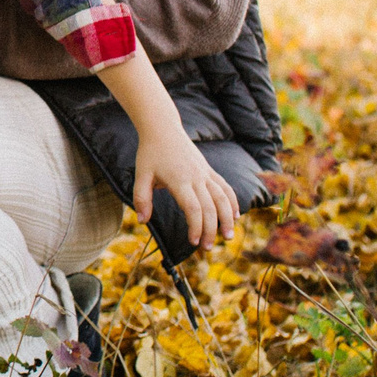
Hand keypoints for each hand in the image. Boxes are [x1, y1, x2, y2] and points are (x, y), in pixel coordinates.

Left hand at [136, 129, 241, 249]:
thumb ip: (141, 198)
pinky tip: (236, 215)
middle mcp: (196, 177)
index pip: (193, 208)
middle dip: (210, 230)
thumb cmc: (150, 153)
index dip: (196, 227)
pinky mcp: (209, 170)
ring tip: (228, 236)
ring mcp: (205, 173)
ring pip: (223, 198)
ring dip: (228, 218)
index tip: (193, 242)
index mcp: (179, 180)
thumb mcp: (141, 174)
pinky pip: (225, 187)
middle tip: (207, 248)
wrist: (162, 128)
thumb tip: (142, 221)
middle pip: (210, 207)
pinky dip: (232, 201)